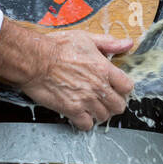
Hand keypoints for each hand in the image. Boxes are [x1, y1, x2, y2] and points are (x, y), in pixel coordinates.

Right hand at [19, 32, 133, 130]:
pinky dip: (84, 122)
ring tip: (91, 106)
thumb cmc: (56, 47)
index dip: (122, 88)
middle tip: (105, 99)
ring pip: (104, 116)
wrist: (35, 60)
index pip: (127, 86)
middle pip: (119, 106)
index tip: (116, 87)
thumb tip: (127, 44)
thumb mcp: (85, 38)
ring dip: (99, 112)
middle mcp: (98, 87)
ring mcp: (86, 100)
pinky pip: (87, 125)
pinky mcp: (72, 110)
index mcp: (104, 69)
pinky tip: (79, 114)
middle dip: (113, 103)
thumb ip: (108, 43)